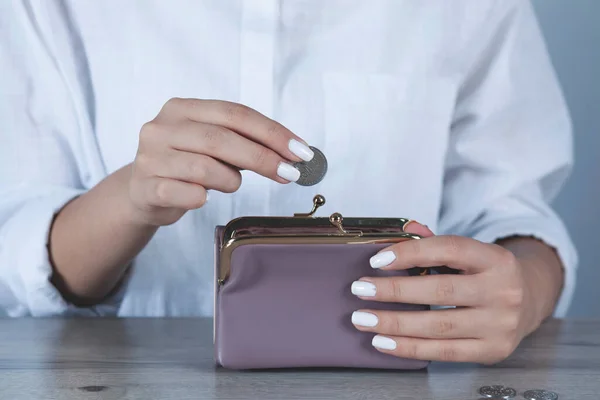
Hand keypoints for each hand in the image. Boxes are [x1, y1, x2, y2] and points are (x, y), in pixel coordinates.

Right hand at [128, 98, 312, 225]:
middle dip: (262, 157)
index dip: (272, 132)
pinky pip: (188, 195)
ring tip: (229, 183)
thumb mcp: (212, 146)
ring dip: (230, 180)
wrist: (143, 193)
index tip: (300, 151)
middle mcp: (162, 127)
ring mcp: (151, 157)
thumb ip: (244, 143)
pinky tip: (202, 197)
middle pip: (221, 138)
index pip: (235, 114)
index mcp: (183, 108)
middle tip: (291, 174)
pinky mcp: (146, 187)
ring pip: (206, 168)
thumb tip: (293, 155)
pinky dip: (202, 198)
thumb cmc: (187, 166)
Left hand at [350, 222, 543, 364]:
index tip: (376, 260)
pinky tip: (383, 341)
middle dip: (394, 290)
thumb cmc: (485, 273)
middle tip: (359, 289)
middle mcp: (503, 291)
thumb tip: (404, 230)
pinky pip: (444, 352)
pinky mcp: (493, 350)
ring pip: (439, 325)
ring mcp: (500, 324)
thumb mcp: (468, 252)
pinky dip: (409, 348)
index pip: (449, 249)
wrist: (528, 301)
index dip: (410, 252)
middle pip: (440, 290)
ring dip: (394, 323)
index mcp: (496, 258)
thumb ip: (435, 241)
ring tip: (363, 319)